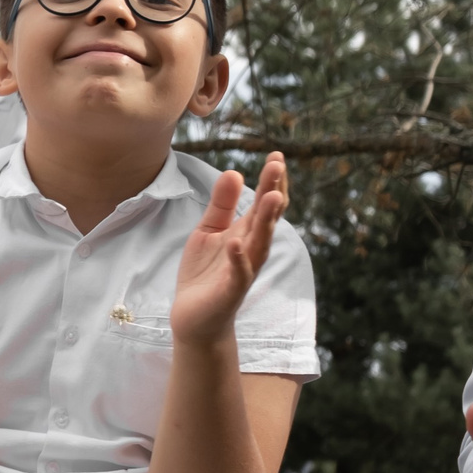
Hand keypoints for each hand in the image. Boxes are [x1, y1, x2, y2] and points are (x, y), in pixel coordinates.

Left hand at [170, 155, 287, 344]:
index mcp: (246, 233)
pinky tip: (237, 242)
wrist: (194, 317)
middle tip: (278, 165)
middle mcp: (251, 249)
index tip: (276, 155)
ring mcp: (243, 270)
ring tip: (271, 195)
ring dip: (265, 220)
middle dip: (274, 192)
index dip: (271, 180)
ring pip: (259, 243)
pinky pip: (238, 273)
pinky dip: (239, 259)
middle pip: (266, 218)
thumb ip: (222, 205)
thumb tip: (234, 172)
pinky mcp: (230, 290)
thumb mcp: (209, 231)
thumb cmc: (204, 273)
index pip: (264, 203)